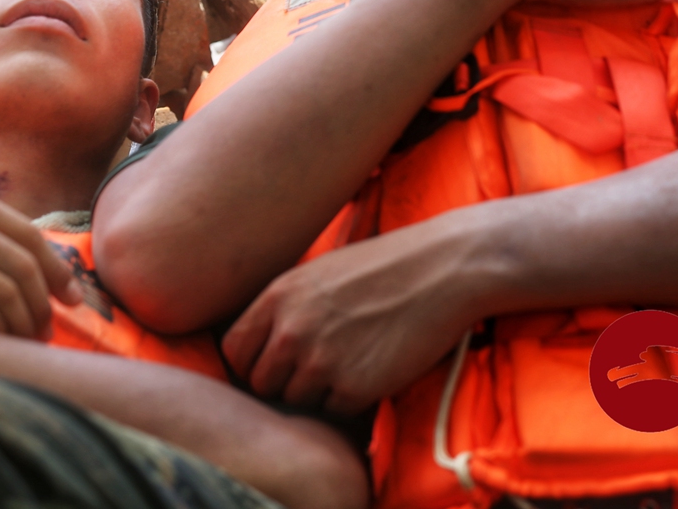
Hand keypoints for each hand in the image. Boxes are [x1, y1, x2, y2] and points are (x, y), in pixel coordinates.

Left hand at [221, 221, 478, 415]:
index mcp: (279, 295)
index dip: (250, 362)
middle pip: (261, 383)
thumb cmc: (386, 267)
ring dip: (317, 392)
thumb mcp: (320, 272)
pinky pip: (333, 411)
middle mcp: (292, 330)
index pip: (234, 349)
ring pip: (295, 401)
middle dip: (283, 382)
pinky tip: (373, 368)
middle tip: (317, 368)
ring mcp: (321, 361)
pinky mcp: (354, 387)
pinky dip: (349, 400)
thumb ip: (285, 306)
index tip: (271, 364)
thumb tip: (264, 342)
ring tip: (350, 361)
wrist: (443, 269)